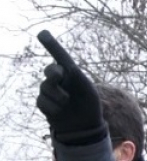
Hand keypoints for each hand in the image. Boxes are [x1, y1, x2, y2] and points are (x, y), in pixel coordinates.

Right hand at [36, 30, 105, 144]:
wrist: (85, 126)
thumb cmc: (89, 106)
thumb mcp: (88, 89)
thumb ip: (76, 76)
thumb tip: (64, 66)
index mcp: (71, 73)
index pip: (60, 57)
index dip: (51, 45)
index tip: (43, 34)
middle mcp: (59, 80)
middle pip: (50, 70)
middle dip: (54, 73)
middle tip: (59, 76)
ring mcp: (50, 91)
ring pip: (45, 87)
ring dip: (57, 95)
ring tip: (66, 102)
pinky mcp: (44, 103)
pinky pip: (42, 101)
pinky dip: (52, 107)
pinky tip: (60, 111)